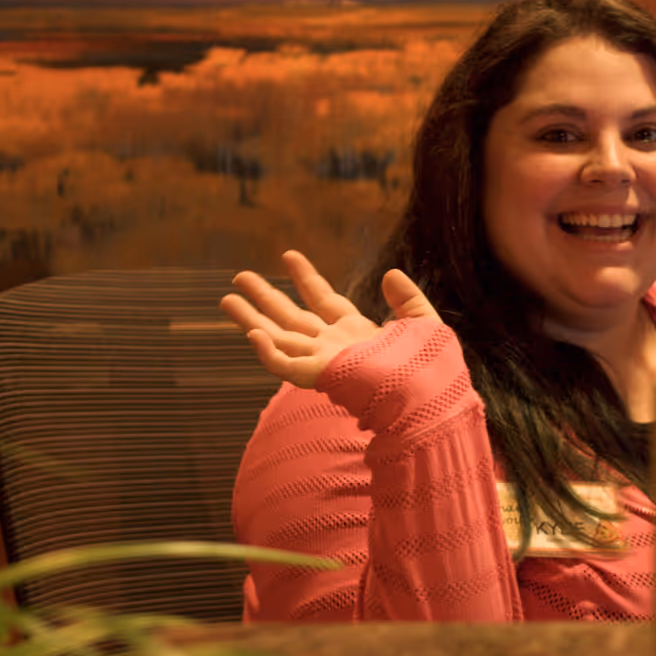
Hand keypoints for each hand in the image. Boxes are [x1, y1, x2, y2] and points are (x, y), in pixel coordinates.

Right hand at [221, 250, 439, 388]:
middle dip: (265, 297)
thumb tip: (390, 273)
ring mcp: (323, 362)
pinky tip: (253, 335)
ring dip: (251, 319)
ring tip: (225, 299)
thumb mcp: (424, 324)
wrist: (428, 399)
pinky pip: (284, 366)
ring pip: (278, 338)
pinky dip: (268, 353)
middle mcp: (333, 346)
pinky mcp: (319, 377)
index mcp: (356, 332)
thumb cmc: (430, 370)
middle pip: (291, 318)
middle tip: (239, 277)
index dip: (305, 277)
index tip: (288, 256)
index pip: (324, 300)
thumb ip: (407, 299)